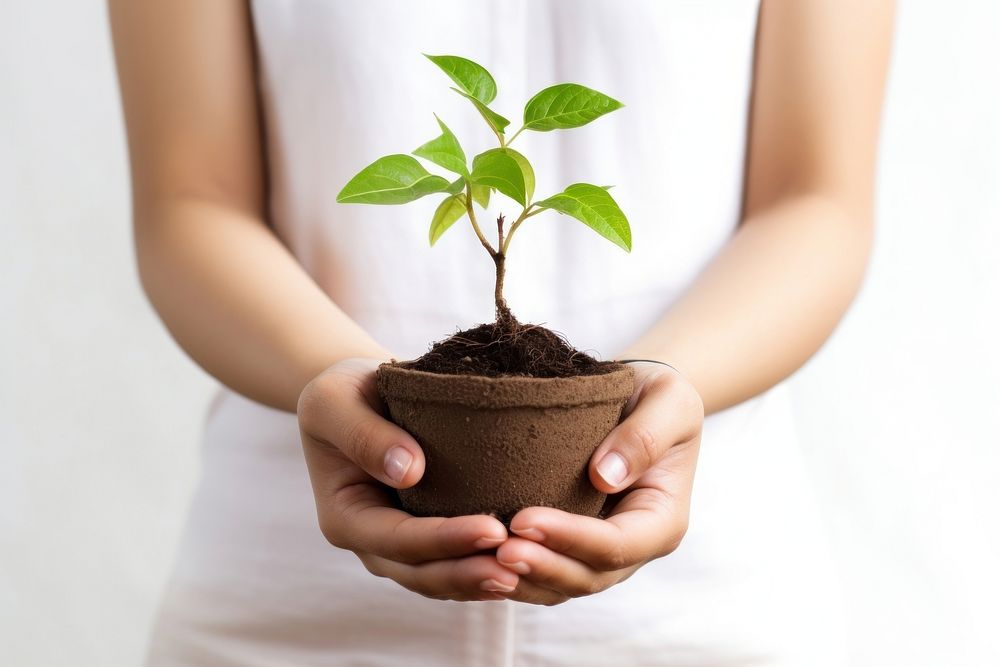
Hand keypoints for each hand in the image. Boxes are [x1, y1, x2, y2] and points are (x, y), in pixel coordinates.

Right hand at [298, 358, 519, 600]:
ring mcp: (399, 547)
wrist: (356, 396)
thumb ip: (362, 434)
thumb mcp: (334, 402)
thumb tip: (409, 470)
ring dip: (481, 581)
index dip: (445, 540)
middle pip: (422, 573)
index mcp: (345, 517)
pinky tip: (523, 567)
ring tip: (526, 574)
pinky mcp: (427, 538)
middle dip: (469, 574)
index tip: (492, 530)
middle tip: (518, 567)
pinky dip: (485, 569)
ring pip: (441, 579)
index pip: (398, 540)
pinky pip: (456, 564)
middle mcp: (372, 543)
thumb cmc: (343, 393)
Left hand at [493, 361, 702, 604]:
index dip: (570, 538)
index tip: (523, 519)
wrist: (639, 398)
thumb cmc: (658, 396)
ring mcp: (600, 553)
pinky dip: (514, 574)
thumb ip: (646, 436)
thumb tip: (605, 476)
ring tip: (481, 562)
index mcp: (661, 520)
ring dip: (523, 580)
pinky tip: (478, 560)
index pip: (618, 544)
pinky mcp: (570, 545)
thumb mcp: (669, 401)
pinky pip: (543, 573)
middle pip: (587, 576)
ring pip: (561, 586)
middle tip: (496, 550)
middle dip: (541, 567)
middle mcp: (633, 547)